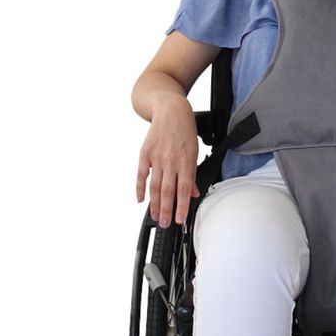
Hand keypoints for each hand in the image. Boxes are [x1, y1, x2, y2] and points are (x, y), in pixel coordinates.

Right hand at [136, 98, 200, 227]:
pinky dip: (140, 188)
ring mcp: (156, 157)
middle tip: (165, 224)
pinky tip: (140, 200)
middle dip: (166, 210)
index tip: (180, 220)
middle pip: (167, 191)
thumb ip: (192, 174)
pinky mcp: (145, 153)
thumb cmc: (185, 130)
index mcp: (185, 161)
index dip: (182, 207)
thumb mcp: (195, 151)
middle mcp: (170, 161)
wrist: (171, 110)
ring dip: (154, 204)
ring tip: (155, 217)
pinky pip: (141, 174)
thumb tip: (193, 193)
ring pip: (154, 186)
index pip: (183, 190)